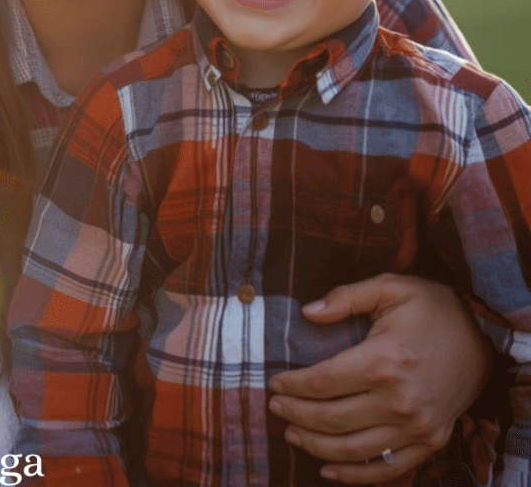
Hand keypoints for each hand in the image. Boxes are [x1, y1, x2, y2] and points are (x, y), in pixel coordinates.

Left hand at [268, 273, 492, 482]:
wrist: (483, 336)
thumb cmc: (432, 308)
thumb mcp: (389, 288)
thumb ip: (345, 297)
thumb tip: (307, 311)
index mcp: (384, 361)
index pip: (323, 382)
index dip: (292, 385)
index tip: (273, 382)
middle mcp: (400, 401)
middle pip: (331, 419)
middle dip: (295, 415)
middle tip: (275, 407)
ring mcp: (417, 428)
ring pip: (353, 449)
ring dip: (315, 446)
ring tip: (291, 434)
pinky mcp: (429, 442)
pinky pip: (386, 469)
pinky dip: (355, 474)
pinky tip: (328, 468)